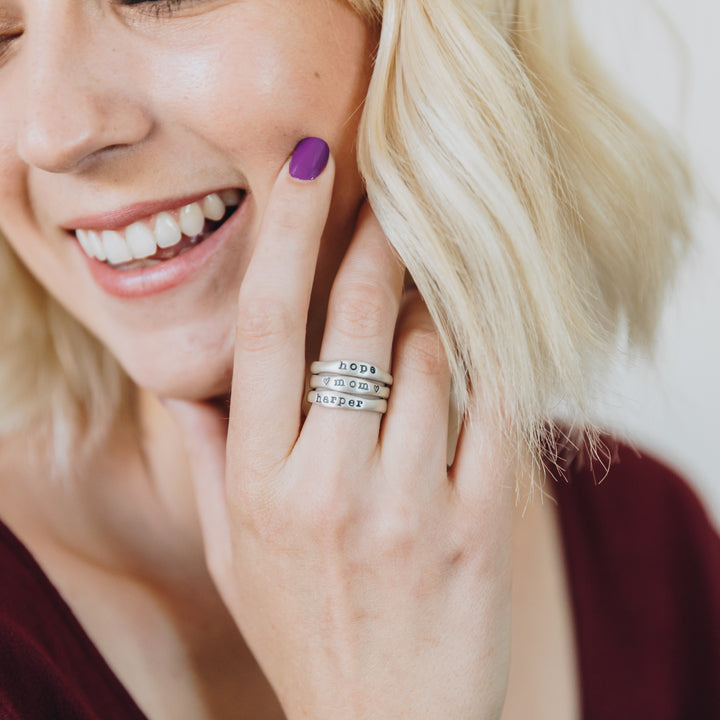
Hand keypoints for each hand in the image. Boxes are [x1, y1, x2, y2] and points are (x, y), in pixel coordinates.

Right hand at [165, 141, 513, 719]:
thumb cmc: (303, 632)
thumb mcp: (230, 554)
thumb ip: (208, 460)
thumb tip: (193, 381)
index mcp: (259, 480)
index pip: (266, 324)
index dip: (289, 231)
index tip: (309, 167)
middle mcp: (329, 483)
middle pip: (358, 320)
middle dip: (377, 240)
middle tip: (391, 196)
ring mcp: (411, 505)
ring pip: (435, 356)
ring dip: (436, 310)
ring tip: (431, 301)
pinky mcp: (479, 527)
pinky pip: (493, 409)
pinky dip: (489, 362)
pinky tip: (479, 341)